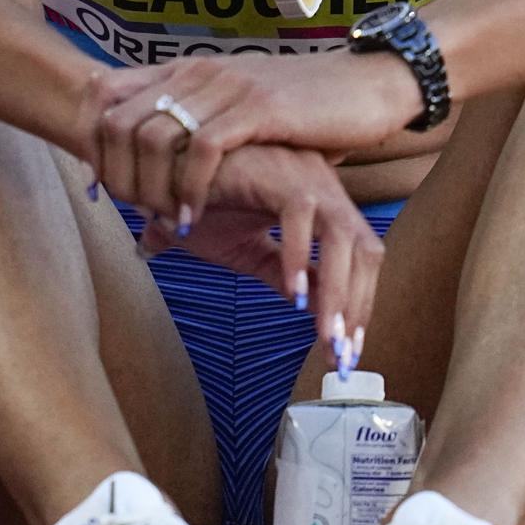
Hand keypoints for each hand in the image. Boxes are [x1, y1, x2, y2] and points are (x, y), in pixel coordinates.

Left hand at [90, 51, 421, 223]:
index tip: (97, 187)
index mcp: (189, 71)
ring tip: (158, 221)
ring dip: (147, 187)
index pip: (112, 97)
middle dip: (113, 174)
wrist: (367, 85)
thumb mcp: (241, 108)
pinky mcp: (258, 107)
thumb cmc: (305, 106)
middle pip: (119, 121)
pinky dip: (189, 188)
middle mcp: (199, 72)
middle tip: (125, 214)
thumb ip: (201, 124)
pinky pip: (204, 148)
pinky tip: (193, 217)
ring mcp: (227, 87)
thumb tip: (160, 160)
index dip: (94, 145)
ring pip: (153, 136)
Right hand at [143, 144, 384, 360]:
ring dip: (338, 291)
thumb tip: (308, 305)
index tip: (347, 350)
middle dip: (357, 306)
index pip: (361, 257)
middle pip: (365, 249)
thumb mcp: (247, 248)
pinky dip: (300, 255)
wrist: (159, 171)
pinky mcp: (274, 169)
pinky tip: (292, 294)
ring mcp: (303, 175)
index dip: (360, 303)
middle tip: (340, 354)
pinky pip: (300, 213)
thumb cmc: (201, 204)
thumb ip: (281, 272)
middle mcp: (322, 186)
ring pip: (343, 236)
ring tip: (325, 336)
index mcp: (321, 203)